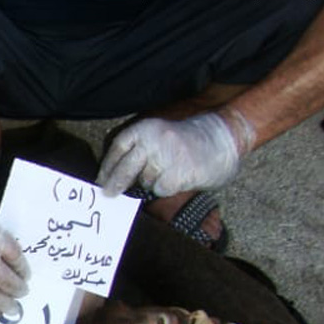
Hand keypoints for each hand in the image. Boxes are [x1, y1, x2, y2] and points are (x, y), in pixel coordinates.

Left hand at [97, 110, 254, 197]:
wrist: (223, 137)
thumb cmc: (185, 142)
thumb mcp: (158, 137)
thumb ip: (137, 151)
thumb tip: (112, 179)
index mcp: (145, 128)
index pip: (117, 148)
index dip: (107, 167)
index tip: (100, 182)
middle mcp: (153, 140)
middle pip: (124, 167)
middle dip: (114, 184)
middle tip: (107, 195)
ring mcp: (167, 156)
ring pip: (144, 181)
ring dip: (150, 183)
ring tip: (168, 172)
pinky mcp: (179, 172)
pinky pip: (161, 189)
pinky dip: (165, 188)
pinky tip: (178, 178)